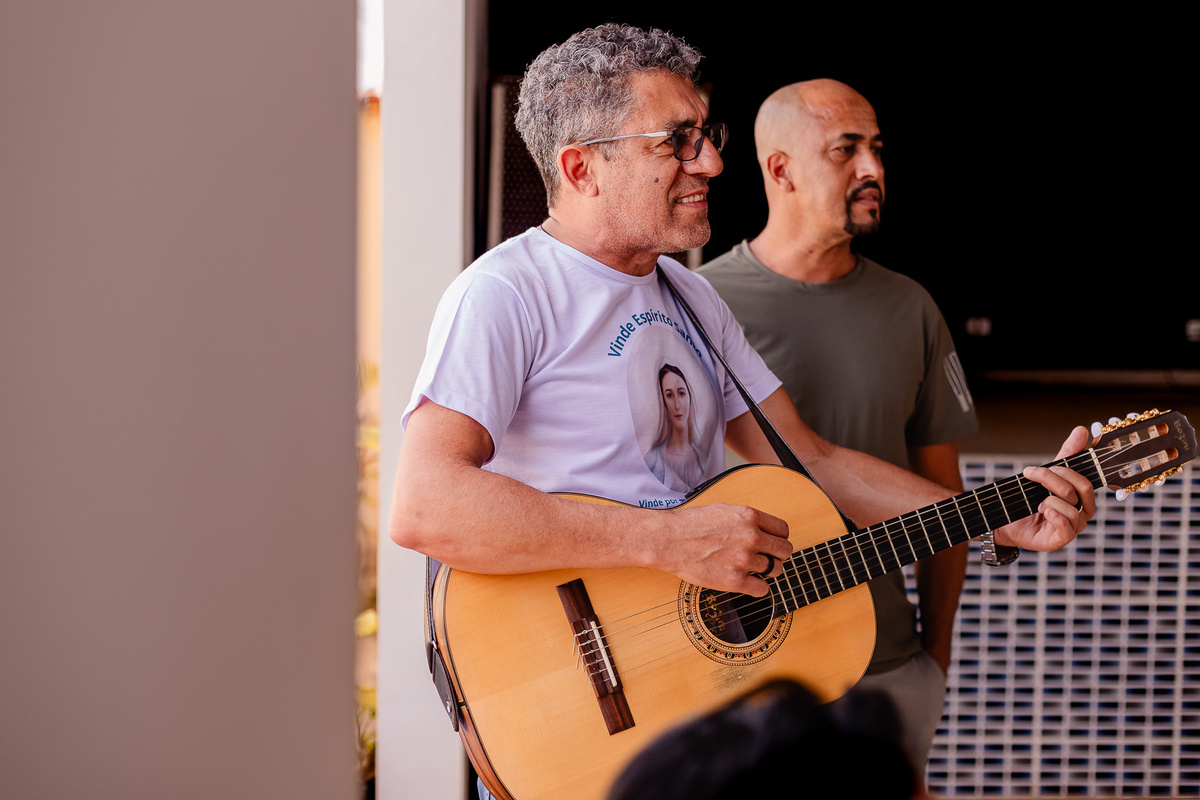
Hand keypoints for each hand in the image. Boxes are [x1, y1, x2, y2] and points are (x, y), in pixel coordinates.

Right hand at [655, 503, 792, 596]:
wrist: (668, 540)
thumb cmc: (691, 525)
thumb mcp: (724, 510)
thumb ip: (747, 520)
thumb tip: (764, 530)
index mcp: (749, 516)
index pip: (783, 530)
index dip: (779, 537)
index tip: (772, 543)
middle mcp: (751, 536)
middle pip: (784, 550)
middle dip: (777, 555)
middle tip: (766, 558)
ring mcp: (744, 559)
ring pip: (775, 570)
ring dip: (766, 571)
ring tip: (751, 569)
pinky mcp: (735, 580)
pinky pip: (763, 589)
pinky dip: (757, 588)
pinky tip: (746, 582)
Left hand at [992, 425, 1095, 550]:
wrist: (1004, 521)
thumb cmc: (1028, 498)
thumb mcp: (1047, 473)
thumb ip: (1066, 454)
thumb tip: (1083, 430)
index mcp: (1083, 496)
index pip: (1093, 477)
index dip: (1092, 461)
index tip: (1090, 440)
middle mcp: (1083, 512)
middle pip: (1082, 488)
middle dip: (1054, 477)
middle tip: (1032, 473)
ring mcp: (1073, 527)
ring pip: (1072, 506)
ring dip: (1047, 497)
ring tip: (1034, 501)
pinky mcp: (1061, 539)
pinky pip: (1067, 526)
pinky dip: (1053, 514)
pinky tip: (1041, 510)